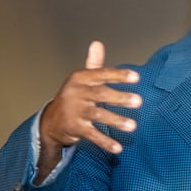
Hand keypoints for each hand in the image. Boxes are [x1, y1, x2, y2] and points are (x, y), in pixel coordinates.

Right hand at [39, 41, 141, 160]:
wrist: (51, 121)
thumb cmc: (74, 96)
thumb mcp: (82, 79)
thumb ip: (94, 64)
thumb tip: (97, 43)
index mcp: (81, 78)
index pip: (101, 75)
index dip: (118, 75)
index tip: (136, 77)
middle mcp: (77, 93)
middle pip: (101, 95)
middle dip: (120, 99)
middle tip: (139, 102)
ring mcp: (75, 112)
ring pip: (98, 116)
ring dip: (116, 121)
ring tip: (133, 126)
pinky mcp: (75, 129)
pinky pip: (92, 136)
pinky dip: (105, 143)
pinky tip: (118, 148)